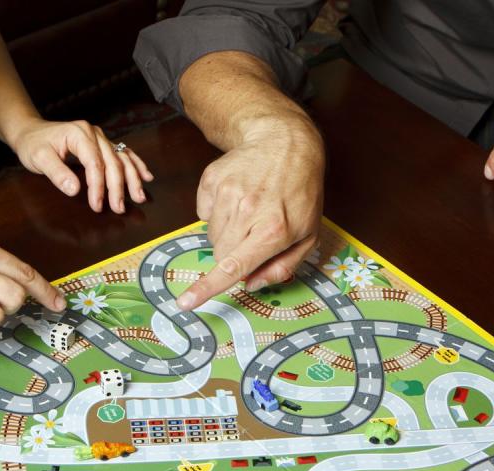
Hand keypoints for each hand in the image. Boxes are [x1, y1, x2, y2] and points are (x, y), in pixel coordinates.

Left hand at [10, 118, 153, 212]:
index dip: (98, 186)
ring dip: (132, 179)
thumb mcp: (38, 158)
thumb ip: (56, 173)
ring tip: (139, 197)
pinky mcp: (103, 143)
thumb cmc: (33, 143)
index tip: (97, 206)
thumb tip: (75, 190)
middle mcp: (94, 133)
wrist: (30, 131)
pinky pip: (124, 153)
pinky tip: (146, 176)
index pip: (95, 163)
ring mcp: (101, 138)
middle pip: (113, 162)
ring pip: (123, 158)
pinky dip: (136, 165)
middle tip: (119, 208)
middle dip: (118, 187)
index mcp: (79, 134)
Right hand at [176, 117, 323, 311]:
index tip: (186, 303)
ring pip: (211, 235)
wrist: (286, 144)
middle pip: (220, 254)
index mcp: (273, 231)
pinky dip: (217, 211)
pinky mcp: (212, 179)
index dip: (208, 288)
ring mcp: (227, 193)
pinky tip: (237, 197)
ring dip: (226, 232)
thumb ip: (282, 267)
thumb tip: (251, 284)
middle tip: (253, 236)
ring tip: (249, 211)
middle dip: (232, 255)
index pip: (233, 266)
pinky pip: (203, 212)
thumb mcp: (307, 235)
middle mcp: (248, 211)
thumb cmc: (301, 193)